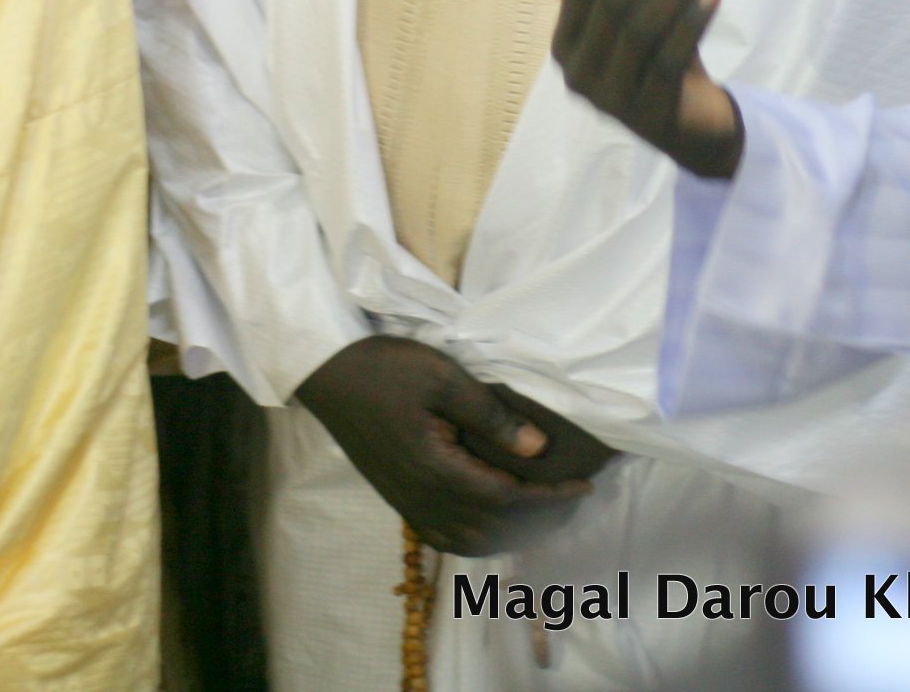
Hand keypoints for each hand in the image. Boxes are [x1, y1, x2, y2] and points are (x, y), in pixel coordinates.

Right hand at [295, 336, 610, 554]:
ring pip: (468, 541)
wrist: (328, 374)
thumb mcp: (443, 377)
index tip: (582, 483)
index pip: (507, 498)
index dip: (549, 496)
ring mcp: (408, 503)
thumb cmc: (385, 368)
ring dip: (510, 534)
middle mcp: (423, 498)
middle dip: (539, 519)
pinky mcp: (399, 498)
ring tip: (542, 513)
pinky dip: (479, 537)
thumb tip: (538, 448)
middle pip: (492, 528)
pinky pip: (446, 537)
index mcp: (437, 470)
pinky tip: (493, 520)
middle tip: (573, 498)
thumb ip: (492, 415)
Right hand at [546, 0, 741, 179]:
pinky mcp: (649, 116)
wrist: (691, 122)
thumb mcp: (627, 16)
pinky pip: (669, 59)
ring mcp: (610, 101)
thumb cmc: (655, 56)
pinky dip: (692, 20)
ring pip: (641, 28)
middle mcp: (577, 75)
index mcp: (563, 45)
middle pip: (613, 3)